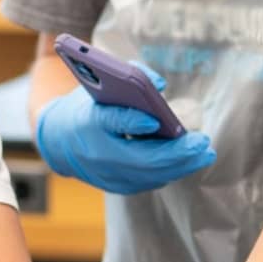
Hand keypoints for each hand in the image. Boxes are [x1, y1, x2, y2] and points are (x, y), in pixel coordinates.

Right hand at [35, 64, 215, 194]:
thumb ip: (130, 75)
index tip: (154, 118)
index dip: (131, 121)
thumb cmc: (87, 106)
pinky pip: (148, 181)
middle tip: (202, 143)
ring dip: (180, 166)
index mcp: (89, 122)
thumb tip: (160, 84)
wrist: (58, 142)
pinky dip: (169, 171)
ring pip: (149, 176)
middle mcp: (97, 153)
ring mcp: (106, 175)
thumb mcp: (101, 84)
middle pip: (140, 159)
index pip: (110, 121)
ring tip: (204, 154)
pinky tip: (187, 161)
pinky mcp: (117, 186)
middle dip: (175, 153)